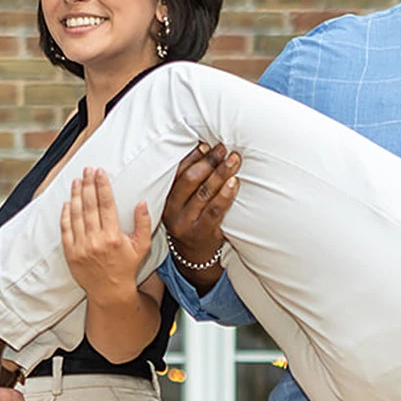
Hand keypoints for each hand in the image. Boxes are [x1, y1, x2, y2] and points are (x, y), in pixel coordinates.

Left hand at [60, 168, 154, 303]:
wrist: (109, 290)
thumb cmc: (126, 266)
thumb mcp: (142, 246)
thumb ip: (144, 223)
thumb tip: (141, 202)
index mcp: (113, 236)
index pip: (106, 204)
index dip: (102, 186)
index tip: (100, 172)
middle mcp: (96, 240)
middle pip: (89, 205)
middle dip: (88, 185)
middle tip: (87, 170)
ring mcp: (81, 246)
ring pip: (76, 215)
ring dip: (76, 195)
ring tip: (77, 181)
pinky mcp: (70, 253)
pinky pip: (65, 229)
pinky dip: (65, 214)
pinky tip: (67, 202)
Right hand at [161, 144, 240, 286]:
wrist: (194, 257)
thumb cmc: (192, 222)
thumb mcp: (182, 204)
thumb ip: (189, 183)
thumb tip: (207, 149)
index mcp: (165, 198)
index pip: (177, 172)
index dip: (192, 156)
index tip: (206, 144)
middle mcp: (172, 210)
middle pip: (190, 179)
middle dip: (208, 161)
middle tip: (224, 148)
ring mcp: (186, 222)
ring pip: (204, 192)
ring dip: (221, 173)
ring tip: (234, 160)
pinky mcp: (202, 232)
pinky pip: (215, 210)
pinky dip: (226, 194)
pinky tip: (234, 182)